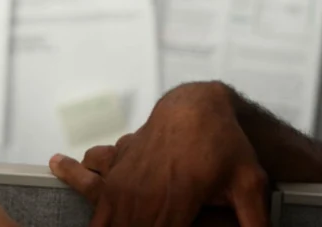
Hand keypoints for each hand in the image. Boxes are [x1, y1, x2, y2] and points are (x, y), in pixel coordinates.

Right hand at [50, 83, 268, 226]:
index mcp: (175, 203)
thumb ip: (256, 222)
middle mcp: (145, 193)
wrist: (197, 106)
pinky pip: (90, 181)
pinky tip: (66, 179)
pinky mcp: (118, 166)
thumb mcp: (250, 185)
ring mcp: (127, 178)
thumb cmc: (226, 145)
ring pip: (104, 217)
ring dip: (101, 224)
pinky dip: (78, 184)